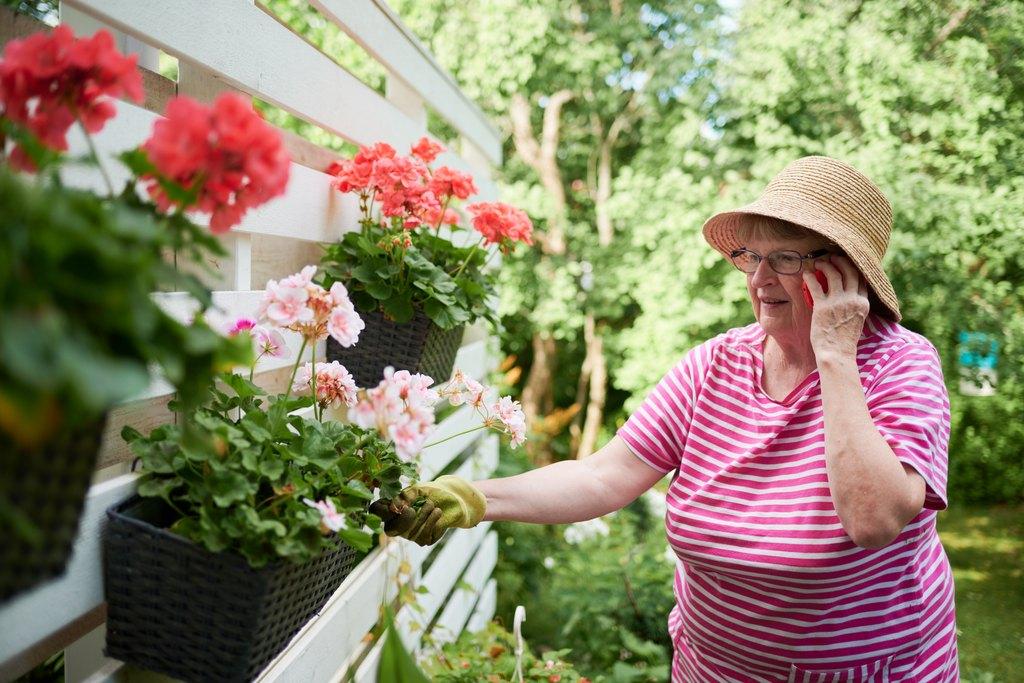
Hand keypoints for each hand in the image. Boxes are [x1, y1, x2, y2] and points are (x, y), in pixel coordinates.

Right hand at [368, 475, 485, 546]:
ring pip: (411, 534)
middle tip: (413, 509)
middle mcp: (399, 524)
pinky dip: (432, 522)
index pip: (377, 512)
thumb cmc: (432, 492)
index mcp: (393, 509)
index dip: (381, 511)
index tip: (393, 506)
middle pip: (391, 530)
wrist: (453, 498)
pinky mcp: (425, 539)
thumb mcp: (418, 490)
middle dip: (403, 520)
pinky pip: (424, 537)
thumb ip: (405, 496)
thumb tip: (394, 508)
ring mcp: (411, 534)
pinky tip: (437, 513)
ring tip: (432, 505)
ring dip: (423, 517)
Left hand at [802, 255, 869, 359]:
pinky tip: (806, 274)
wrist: (837, 354)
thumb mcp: (856, 321)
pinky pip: (815, 285)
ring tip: (819, 262)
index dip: (854, 268)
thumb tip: (848, 298)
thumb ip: (855, 308)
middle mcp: (853, 300)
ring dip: (825, 265)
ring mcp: (838, 302)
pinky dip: (810, 277)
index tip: (846, 263)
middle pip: (850, 271)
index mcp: (863, 304)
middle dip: (841, 261)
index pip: (861, 279)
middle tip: (832, 257)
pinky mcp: (823, 307)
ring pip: (834, 274)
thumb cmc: (844, 341)